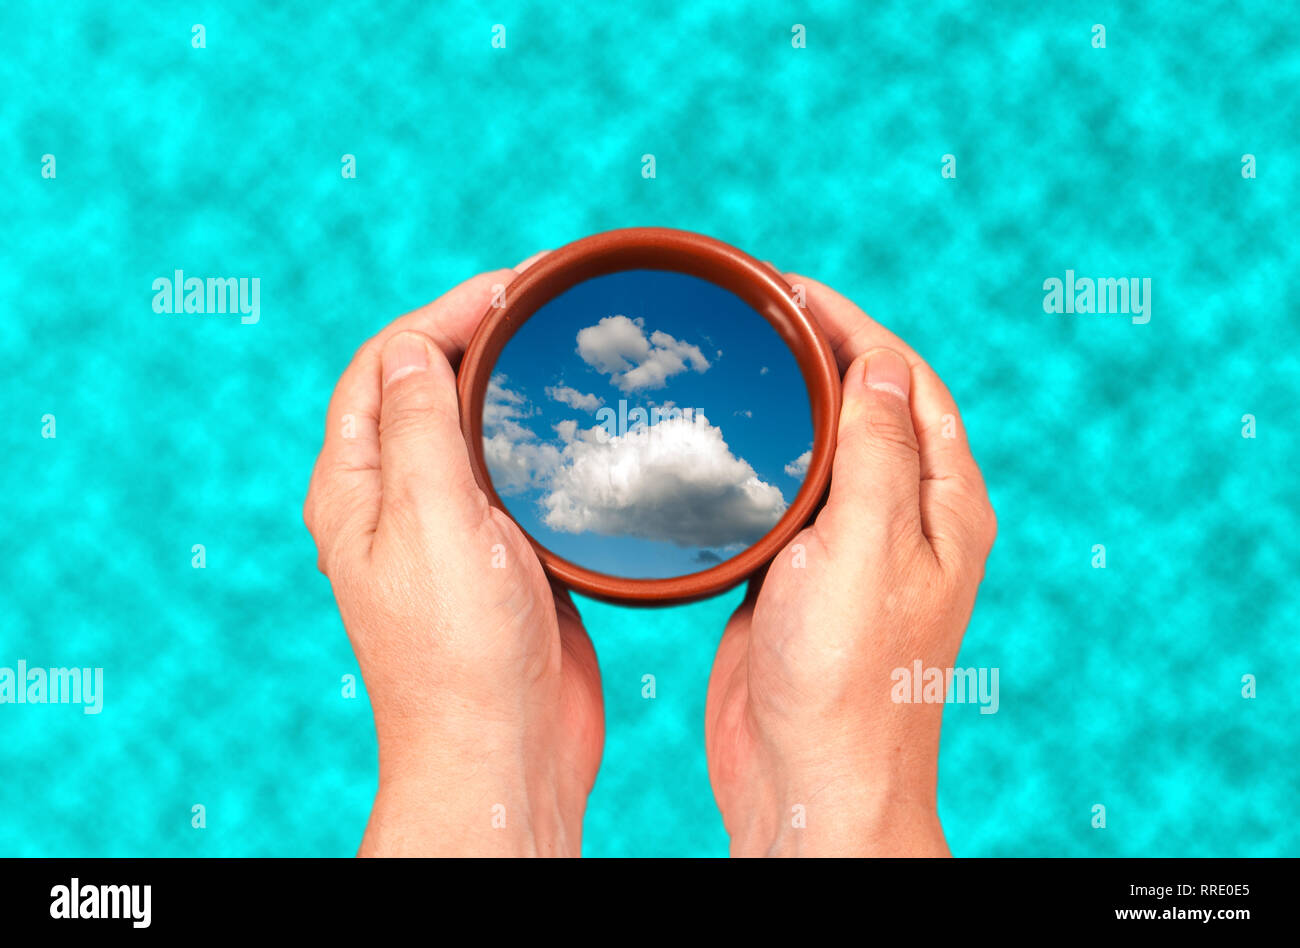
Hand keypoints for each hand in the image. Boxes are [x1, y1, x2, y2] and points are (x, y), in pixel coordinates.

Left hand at [303, 261, 602, 856]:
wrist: (506, 751)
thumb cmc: (457, 653)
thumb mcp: (429, 521)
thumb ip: (418, 428)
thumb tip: (409, 347)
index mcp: (357, 490)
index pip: (382, 368)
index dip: (438, 315)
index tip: (509, 285)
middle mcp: (397, 504)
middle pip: (427, 390)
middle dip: (476, 336)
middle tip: (544, 301)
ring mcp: (452, 531)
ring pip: (475, 432)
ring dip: (510, 383)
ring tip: (563, 345)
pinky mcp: (503, 558)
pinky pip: (514, 478)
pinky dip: (541, 440)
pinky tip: (581, 428)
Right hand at [705, 274, 996, 856]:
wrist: (809, 779)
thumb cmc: (849, 678)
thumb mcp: (868, 547)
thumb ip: (877, 452)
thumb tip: (880, 362)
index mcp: (940, 505)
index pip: (909, 383)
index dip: (858, 326)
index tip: (795, 287)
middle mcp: (902, 519)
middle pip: (869, 406)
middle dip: (823, 349)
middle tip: (757, 308)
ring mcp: (849, 548)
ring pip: (826, 449)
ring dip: (791, 400)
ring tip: (739, 355)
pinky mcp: (799, 576)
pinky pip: (787, 496)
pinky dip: (762, 457)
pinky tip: (723, 442)